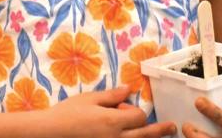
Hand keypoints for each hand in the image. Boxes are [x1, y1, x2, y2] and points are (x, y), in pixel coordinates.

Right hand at [48, 85, 176, 137]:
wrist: (49, 134)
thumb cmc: (68, 113)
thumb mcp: (89, 99)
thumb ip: (112, 96)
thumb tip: (130, 89)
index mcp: (113, 121)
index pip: (139, 117)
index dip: (136, 112)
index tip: (125, 110)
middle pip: (144, 135)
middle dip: (159, 130)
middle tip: (172, 127)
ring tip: (161, 135)